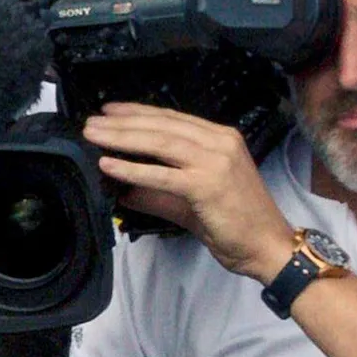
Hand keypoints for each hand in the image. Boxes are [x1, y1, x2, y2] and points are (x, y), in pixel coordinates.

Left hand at [82, 103, 294, 278]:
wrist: (266, 245)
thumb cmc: (233, 224)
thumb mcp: (189, 202)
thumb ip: (156, 193)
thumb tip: (122, 192)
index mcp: (219, 138)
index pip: (172, 119)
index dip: (138, 113)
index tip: (108, 111)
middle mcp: (219, 142)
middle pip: (162, 126)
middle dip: (123, 122)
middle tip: (90, 122)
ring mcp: (215, 161)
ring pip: (160, 142)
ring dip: (122, 137)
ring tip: (93, 136)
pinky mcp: (208, 184)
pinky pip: (163, 174)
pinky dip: (133, 168)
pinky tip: (109, 165)